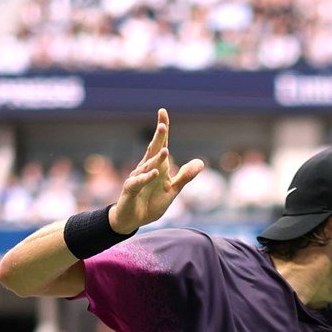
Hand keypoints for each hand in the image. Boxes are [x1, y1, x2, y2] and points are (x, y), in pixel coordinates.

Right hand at [109, 108, 205, 233]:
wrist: (132, 219)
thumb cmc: (150, 202)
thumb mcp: (172, 190)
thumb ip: (185, 176)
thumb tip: (200, 162)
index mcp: (157, 166)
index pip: (161, 145)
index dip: (162, 129)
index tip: (162, 112)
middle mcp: (146, 168)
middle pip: (153, 151)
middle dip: (158, 138)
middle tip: (163, 125)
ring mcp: (137, 178)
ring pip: (147, 166)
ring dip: (156, 159)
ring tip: (165, 150)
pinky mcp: (131, 190)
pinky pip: (138, 182)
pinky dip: (146, 178)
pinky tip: (154, 173)